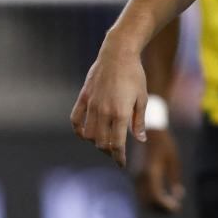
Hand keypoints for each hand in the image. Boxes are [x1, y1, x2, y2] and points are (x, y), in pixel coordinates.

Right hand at [70, 37, 147, 167]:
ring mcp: (91, 104)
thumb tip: (141, 140)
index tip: (121, 164)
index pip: (117, 144)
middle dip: (109, 152)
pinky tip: (85, 134)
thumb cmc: (135, 75)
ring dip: (95, 142)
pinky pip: (75, 120)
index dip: (119, 157)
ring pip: (88, 135)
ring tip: (104, 142)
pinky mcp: (83, 97)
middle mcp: (104, 111)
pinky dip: (79, 130)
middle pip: (101, 143)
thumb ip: (139, 121)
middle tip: (115, 152)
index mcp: (121, 113)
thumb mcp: (142, 98)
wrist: (118, 54)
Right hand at [134, 129, 184, 212]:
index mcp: (150, 172)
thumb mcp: (174, 159)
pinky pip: (142, 193)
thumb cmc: (164, 144)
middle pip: (148, 202)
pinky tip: (163, 198)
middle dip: (161, 209)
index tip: (177, 208)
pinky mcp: (135, 176)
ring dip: (156, 206)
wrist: (148, 131)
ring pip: (144, 199)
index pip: (156, 197)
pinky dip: (151, 199)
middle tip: (175, 209)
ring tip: (171, 205)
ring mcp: (136, 177)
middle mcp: (140, 177)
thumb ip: (175, 178)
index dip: (165, 206)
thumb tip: (179, 195)